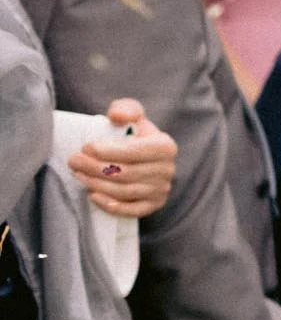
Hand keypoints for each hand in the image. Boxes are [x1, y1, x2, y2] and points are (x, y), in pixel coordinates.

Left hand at [66, 98, 176, 217]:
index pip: (134, 152)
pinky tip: (93, 195)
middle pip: (126, 173)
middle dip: (95, 168)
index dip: (107, 151)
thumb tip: (118, 117)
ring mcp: (161, 189)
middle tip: (73, 161)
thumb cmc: (133, 134)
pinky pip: (131, 210)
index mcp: (165, 146)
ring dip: (96, 184)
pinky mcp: (153, 205)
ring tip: (78, 174)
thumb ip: (125, 109)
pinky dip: (110, 205)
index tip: (85, 147)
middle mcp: (167, 170)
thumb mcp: (132, 115)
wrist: (141, 157)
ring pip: (124, 191)